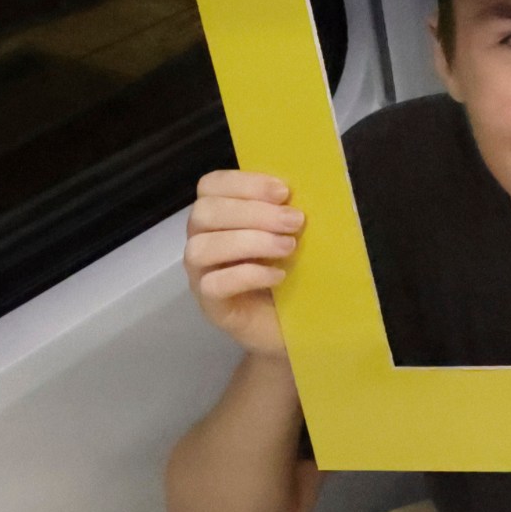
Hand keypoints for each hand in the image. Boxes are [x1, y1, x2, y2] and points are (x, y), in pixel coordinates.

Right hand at [184, 171, 303, 357]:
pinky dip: (248, 275)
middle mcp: (203, 241)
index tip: (284, 191)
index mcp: (220, 217)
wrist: (294, 328)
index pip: (210, 185)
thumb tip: (310, 188)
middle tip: (295, 222)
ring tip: (289, 248)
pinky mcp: (212, 306)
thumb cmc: (294, 273)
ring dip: (249, 242)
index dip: (244, 183)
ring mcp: (202, 275)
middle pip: (204, 213)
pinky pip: (213, 285)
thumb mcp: (294, 236)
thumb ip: (288, 213)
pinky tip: (279, 275)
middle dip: (252, 212)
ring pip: (201, 248)